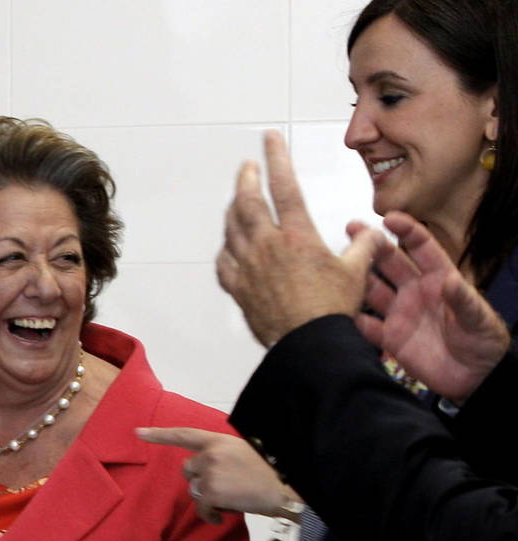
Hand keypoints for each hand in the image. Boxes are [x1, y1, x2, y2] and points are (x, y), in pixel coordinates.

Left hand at [136, 427, 290, 523]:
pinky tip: (224, 516)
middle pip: (187, 470)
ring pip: (194, 490)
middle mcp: (210, 454)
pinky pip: (201, 508)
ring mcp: (210, 473)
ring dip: (208, 499)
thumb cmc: (271, 472)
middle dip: (200, 480)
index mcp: (218, 440)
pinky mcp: (211, 493)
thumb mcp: (243, 452)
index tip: (138, 432)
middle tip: (224, 487)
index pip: (184, 434)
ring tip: (231, 499)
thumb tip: (204, 468)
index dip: (159, 434)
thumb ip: (221, 454)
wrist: (288, 488)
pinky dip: (210, 515)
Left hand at [217, 131, 384, 346]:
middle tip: (247, 166)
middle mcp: (267, 245)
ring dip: (234, 209)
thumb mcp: (355, 273)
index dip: (277, 158)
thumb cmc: (332, 309)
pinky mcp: (237, 287)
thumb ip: (364, 247)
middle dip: (246, 178)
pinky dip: (226, 248)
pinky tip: (229, 246)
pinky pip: (223, 261)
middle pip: (247, 202)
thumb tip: (375, 233)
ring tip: (238, 199)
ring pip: (232, 228)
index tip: (269, 138)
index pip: (284, 186)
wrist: (306, 343)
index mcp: (298, 235)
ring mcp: (247, 266)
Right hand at [352, 211, 510, 403]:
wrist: (474, 378)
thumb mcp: (479, 319)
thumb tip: (451, 281)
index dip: (406, 231)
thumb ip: (464, 300)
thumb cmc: (483, 341)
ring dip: (356, 278)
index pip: (421, 248)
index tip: (388, 218)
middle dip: (370, 245)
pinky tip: (338, 310)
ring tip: (337, 267)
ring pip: (372, 290)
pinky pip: (366, 326)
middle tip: (351, 229)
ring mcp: (399, 314)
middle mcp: (414, 292)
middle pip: (389, 263)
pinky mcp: (389, 338)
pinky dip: (352, 319)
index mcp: (439, 279)